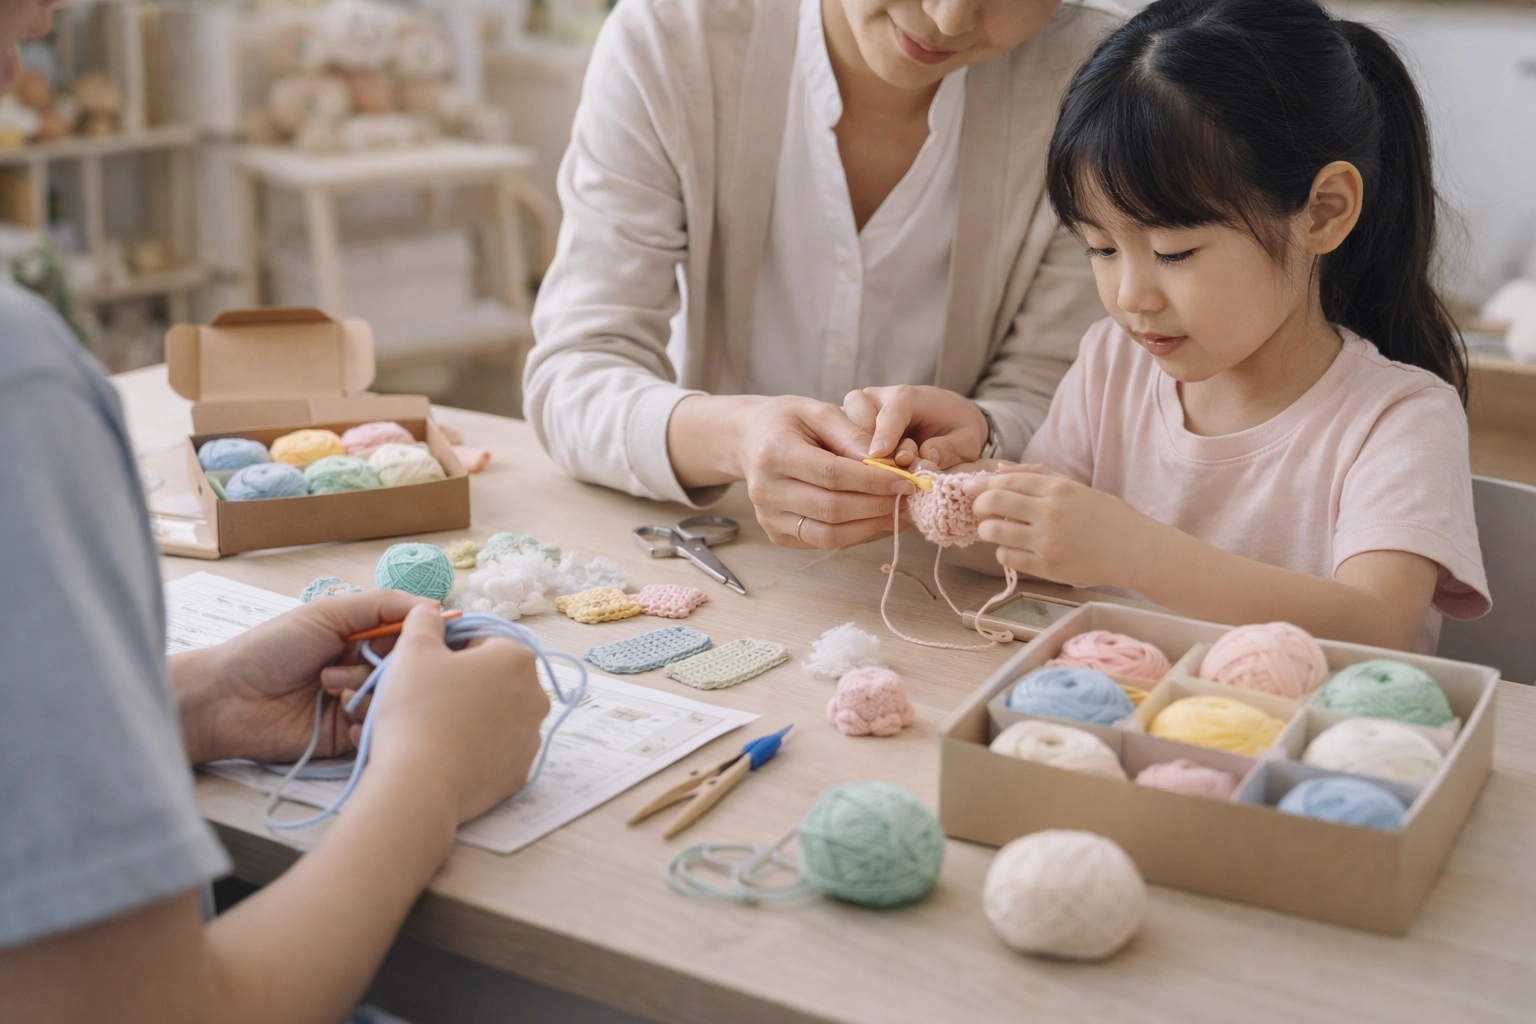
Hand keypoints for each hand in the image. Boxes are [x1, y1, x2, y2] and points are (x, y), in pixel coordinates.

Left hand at [172, 590, 436, 764]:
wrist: (229, 699)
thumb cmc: (272, 648)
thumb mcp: (328, 612)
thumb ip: (382, 605)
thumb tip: (434, 607)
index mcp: (362, 636)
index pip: (411, 635)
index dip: (423, 638)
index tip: (430, 640)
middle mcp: (366, 668)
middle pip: (409, 670)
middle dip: (388, 666)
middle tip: (356, 664)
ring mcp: (358, 702)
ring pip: (394, 700)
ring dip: (367, 693)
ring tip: (330, 692)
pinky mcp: (350, 737)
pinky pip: (379, 731)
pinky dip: (369, 725)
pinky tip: (344, 720)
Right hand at [364, 605, 549, 825]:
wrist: (420, 785)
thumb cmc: (418, 709)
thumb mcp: (412, 651)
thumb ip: (424, 622)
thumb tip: (430, 610)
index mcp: (517, 658)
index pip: (482, 638)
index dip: (449, 648)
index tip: (425, 664)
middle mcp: (537, 695)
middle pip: (493, 678)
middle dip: (463, 682)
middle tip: (425, 696)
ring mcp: (532, 738)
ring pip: (497, 715)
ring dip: (471, 714)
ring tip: (433, 727)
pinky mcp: (520, 773)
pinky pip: (496, 750)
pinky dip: (476, 748)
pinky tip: (447, 753)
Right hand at [670, 394, 915, 548]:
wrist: (749, 440)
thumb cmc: (788, 422)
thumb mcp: (818, 411)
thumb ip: (852, 433)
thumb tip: (886, 462)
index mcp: (773, 452)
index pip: (832, 474)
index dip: (873, 481)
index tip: (905, 480)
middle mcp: (764, 490)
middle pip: (832, 508)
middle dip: (878, 505)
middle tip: (908, 497)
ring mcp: (767, 517)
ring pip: (830, 535)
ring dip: (871, 526)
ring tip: (898, 511)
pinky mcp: (776, 535)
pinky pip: (823, 543)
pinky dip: (856, 535)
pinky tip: (876, 520)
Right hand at [842, 385, 989, 469]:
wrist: (946, 420)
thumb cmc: (955, 429)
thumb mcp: (966, 441)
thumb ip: (950, 449)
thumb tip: (926, 459)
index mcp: (905, 396)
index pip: (891, 413)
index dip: (885, 435)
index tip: (878, 455)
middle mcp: (875, 398)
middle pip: (859, 421)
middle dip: (871, 451)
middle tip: (892, 471)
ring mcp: (858, 413)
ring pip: (845, 434)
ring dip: (860, 457)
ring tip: (886, 472)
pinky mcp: (848, 428)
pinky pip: (841, 446)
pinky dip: (853, 463)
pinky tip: (871, 477)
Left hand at [966, 464, 1166, 588]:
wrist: (1135, 550)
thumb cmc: (1105, 516)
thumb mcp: (1075, 486)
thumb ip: (1036, 474)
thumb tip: (997, 470)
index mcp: (1057, 488)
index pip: (1004, 481)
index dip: (981, 484)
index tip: (970, 488)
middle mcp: (1050, 512)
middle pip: (992, 502)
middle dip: (979, 506)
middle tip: (981, 511)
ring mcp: (1047, 541)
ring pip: (993, 531)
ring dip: (988, 530)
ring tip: (997, 530)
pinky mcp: (1047, 567)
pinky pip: (1006, 557)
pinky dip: (1004, 552)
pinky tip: (1015, 549)